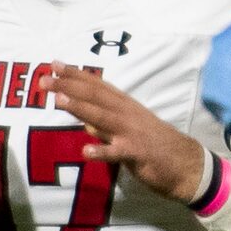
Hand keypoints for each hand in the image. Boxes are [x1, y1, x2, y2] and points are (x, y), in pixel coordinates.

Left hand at [49, 66, 207, 202]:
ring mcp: (132, 133)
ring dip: (80, 108)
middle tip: (43, 80)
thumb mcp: (129, 129)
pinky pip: (117, 153)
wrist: (187, 165)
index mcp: (125, 106)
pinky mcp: (137, 154)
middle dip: (69, 86)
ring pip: (102, 118)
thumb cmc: (155, 145)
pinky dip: (102, 151)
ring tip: (58, 100)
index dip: (75, 75)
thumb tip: (84, 120)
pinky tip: (86, 151)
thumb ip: (106, 124)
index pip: (97, 86)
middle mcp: (127, 114)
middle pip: (95, 97)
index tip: (53, 64)